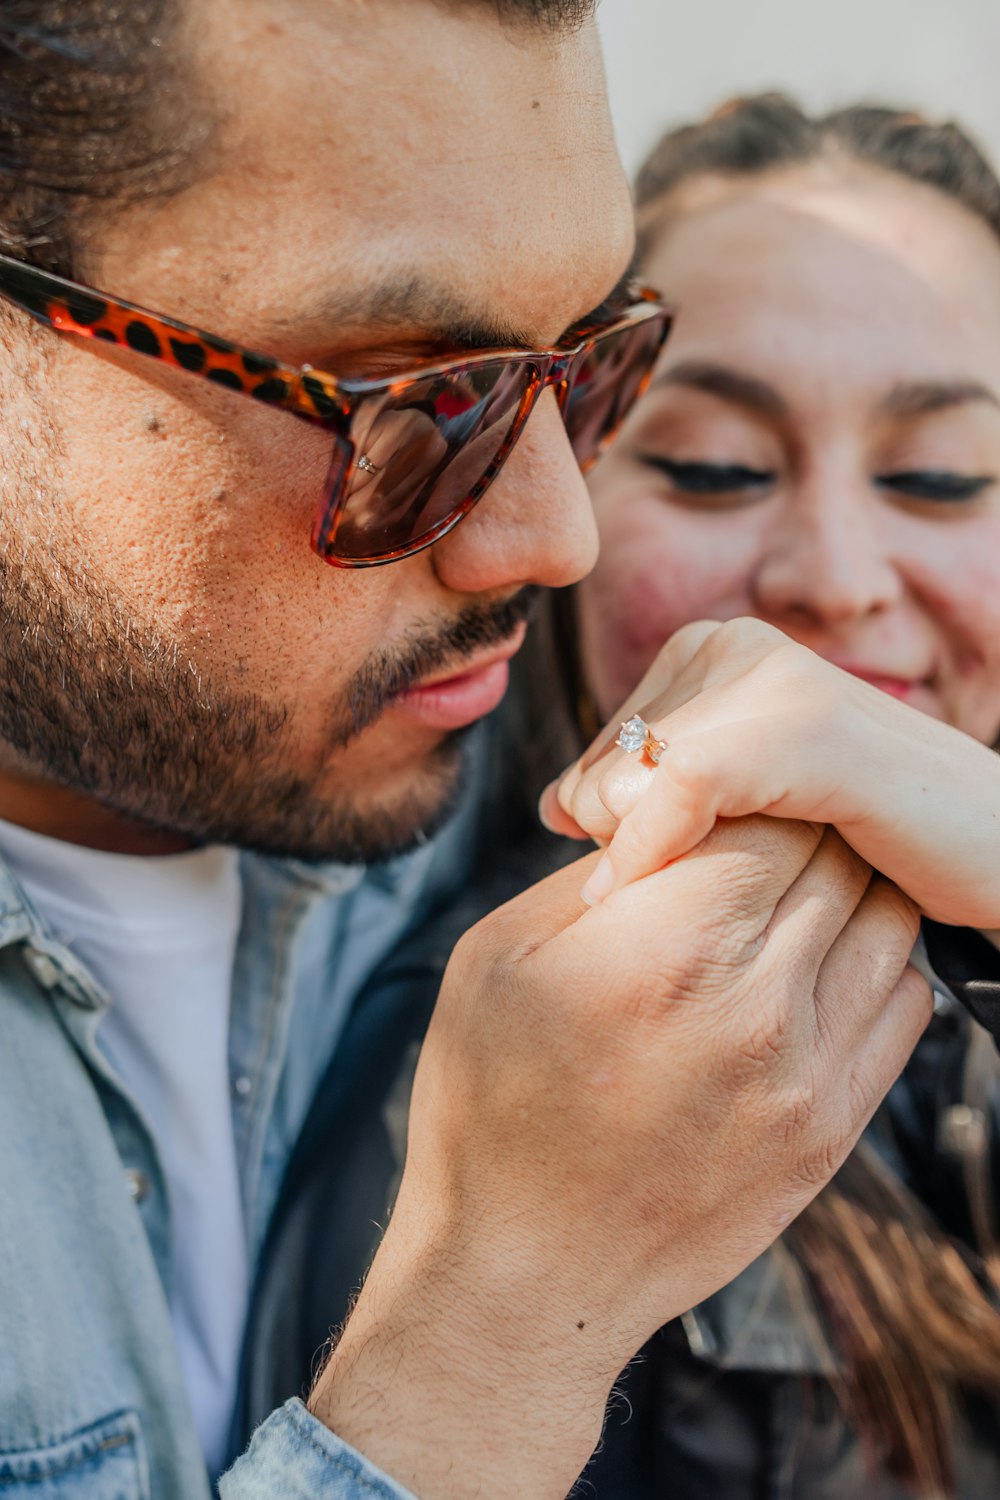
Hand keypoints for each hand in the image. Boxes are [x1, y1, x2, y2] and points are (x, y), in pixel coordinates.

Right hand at [311, 816, 929, 1498]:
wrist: (525, 1272)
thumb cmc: (490, 1108)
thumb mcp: (497, 957)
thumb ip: (596, 875)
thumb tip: (665, 820)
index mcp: (663, 948)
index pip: (766, 814)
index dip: (737, 797)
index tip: (703, 810)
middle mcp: (754, 1005)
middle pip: (834, 858)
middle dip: (789, 831)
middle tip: (740, 843)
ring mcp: (807, 1076)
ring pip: (885, 923)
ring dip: (839, 892)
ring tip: (776, 904)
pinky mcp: (831, 1131)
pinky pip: (903, 1005)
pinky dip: (870, 965)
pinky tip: (805, 973)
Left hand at [545, 617, 999, 926]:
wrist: (998, 850)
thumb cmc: (874, 840)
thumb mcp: (747, 807)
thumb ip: (654, 793)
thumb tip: (552, 803)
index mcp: (718, 649)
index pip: (599, 746)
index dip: (599, 824)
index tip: (627, 880)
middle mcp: (739, 643)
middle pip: (602, 764)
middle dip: (616, 843)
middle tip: (670, 893)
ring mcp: (777, 677)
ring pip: (628, 776)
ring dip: (636, 855)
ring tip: (687, 898)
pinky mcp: (809, 726)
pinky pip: (684, 783)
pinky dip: (652, 846)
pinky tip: (648, 892)